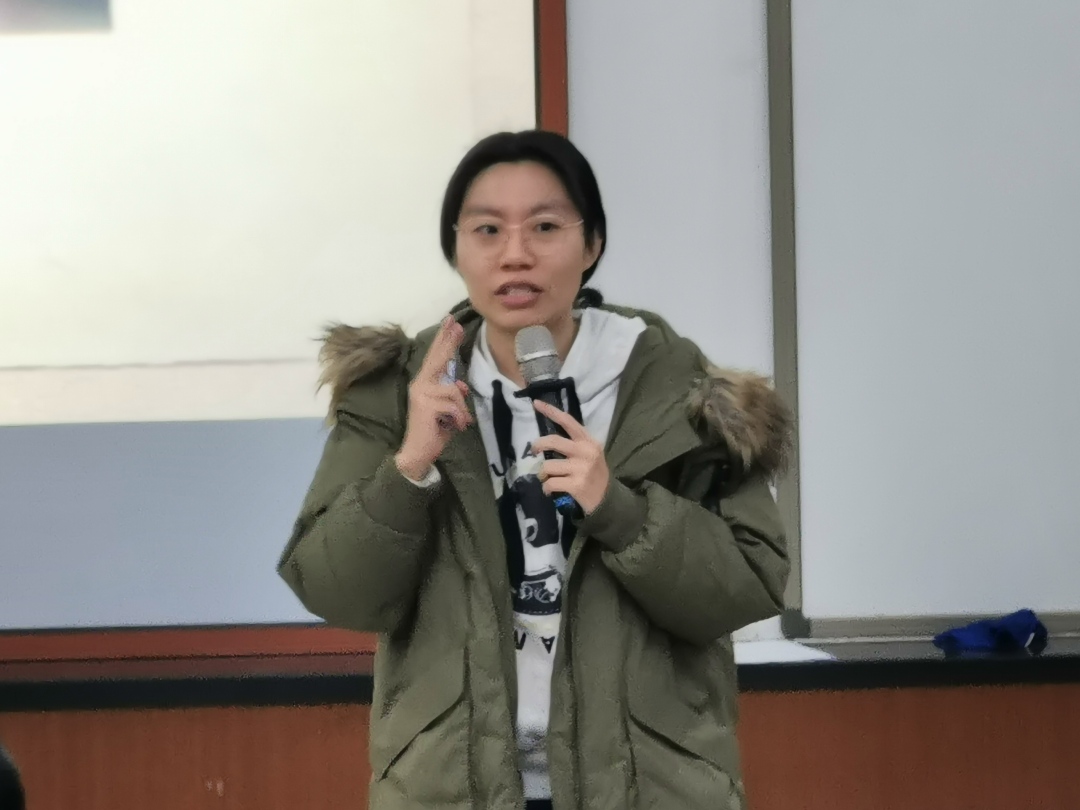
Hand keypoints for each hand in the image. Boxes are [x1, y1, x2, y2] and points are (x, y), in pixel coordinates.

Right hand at [396, 315, 470, 479]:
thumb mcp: (448, 410)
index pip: (436, 358)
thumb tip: (462, 386)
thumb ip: (453, 395)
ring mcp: (422, 394)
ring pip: (455, 391)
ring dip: (461, 410)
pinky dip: (459, 419)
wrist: (417, 452)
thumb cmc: (433, 431)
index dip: (443, 340)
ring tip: (457, 423)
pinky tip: (453, 427)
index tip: (451, 322)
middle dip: (448, 342)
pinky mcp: (427, 405)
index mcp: (425, 384)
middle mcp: (421, 385)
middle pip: (438, 359)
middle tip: (455, 324)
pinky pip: (454, 406)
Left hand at [530, 399, 610, 514]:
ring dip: (543, 473)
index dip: (551, 412)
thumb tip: (546, 439)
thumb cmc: (594, 474)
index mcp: (588, 441)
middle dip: (538, 445)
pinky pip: (549, 483)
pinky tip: (550, 489)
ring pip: (547, 466)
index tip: (536, 404)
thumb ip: (573, 443)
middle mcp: (585, 452)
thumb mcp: (589, 453)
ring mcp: (581, 468)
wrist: (607, 499)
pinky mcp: (575, 484)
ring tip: (547, 478)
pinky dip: (546, 487)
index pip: (568, 421)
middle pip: (553, 441)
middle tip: (534, 450)